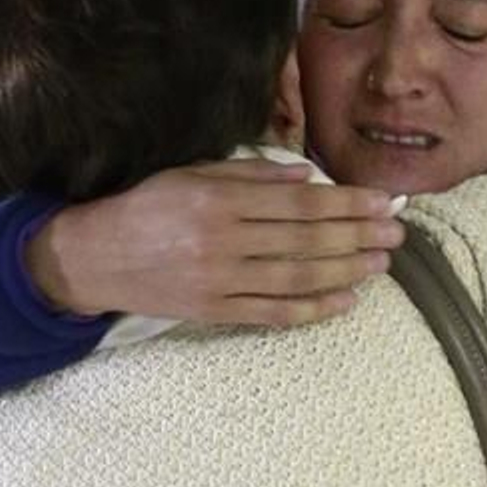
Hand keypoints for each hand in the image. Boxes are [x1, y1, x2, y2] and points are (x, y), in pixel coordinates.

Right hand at [25, 159, 406, 323]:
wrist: (91, 258)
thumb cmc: (145, 206)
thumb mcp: (191, 173)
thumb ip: (250, 174)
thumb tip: (307, 176)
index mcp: (218, 199)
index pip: (298, 203)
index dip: (346, 203)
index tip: (381, 203)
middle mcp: (221, 240)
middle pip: (305, 240)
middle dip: (357, 236)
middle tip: (395, 234)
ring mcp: (218, 281)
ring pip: (296, 278)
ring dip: (345, 271)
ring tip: (380, 264)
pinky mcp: (212, 312)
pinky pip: (272, 313)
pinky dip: (313, 309)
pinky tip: (346, 301)